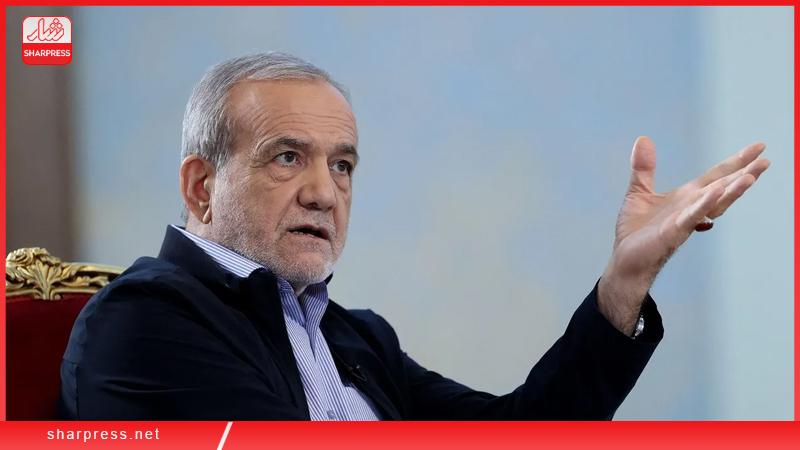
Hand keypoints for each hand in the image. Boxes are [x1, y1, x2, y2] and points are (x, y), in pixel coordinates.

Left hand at [597, 137, 769, 334]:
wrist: (626, 259)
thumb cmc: (636, 230)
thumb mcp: (638, 191)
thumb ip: (644, 167)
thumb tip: (643, 139)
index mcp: (687, 196)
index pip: (717, 175)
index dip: (737, 161)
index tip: (759, 147)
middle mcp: (692, 206)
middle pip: (724, 187)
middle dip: (745, 174)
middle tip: (765, 160)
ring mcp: (686, 220)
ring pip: (715, 203)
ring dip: (733, 191)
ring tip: (750, 177)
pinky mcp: (674, 231)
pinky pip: (692, 216)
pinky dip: (704, 204)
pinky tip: (716, 192)